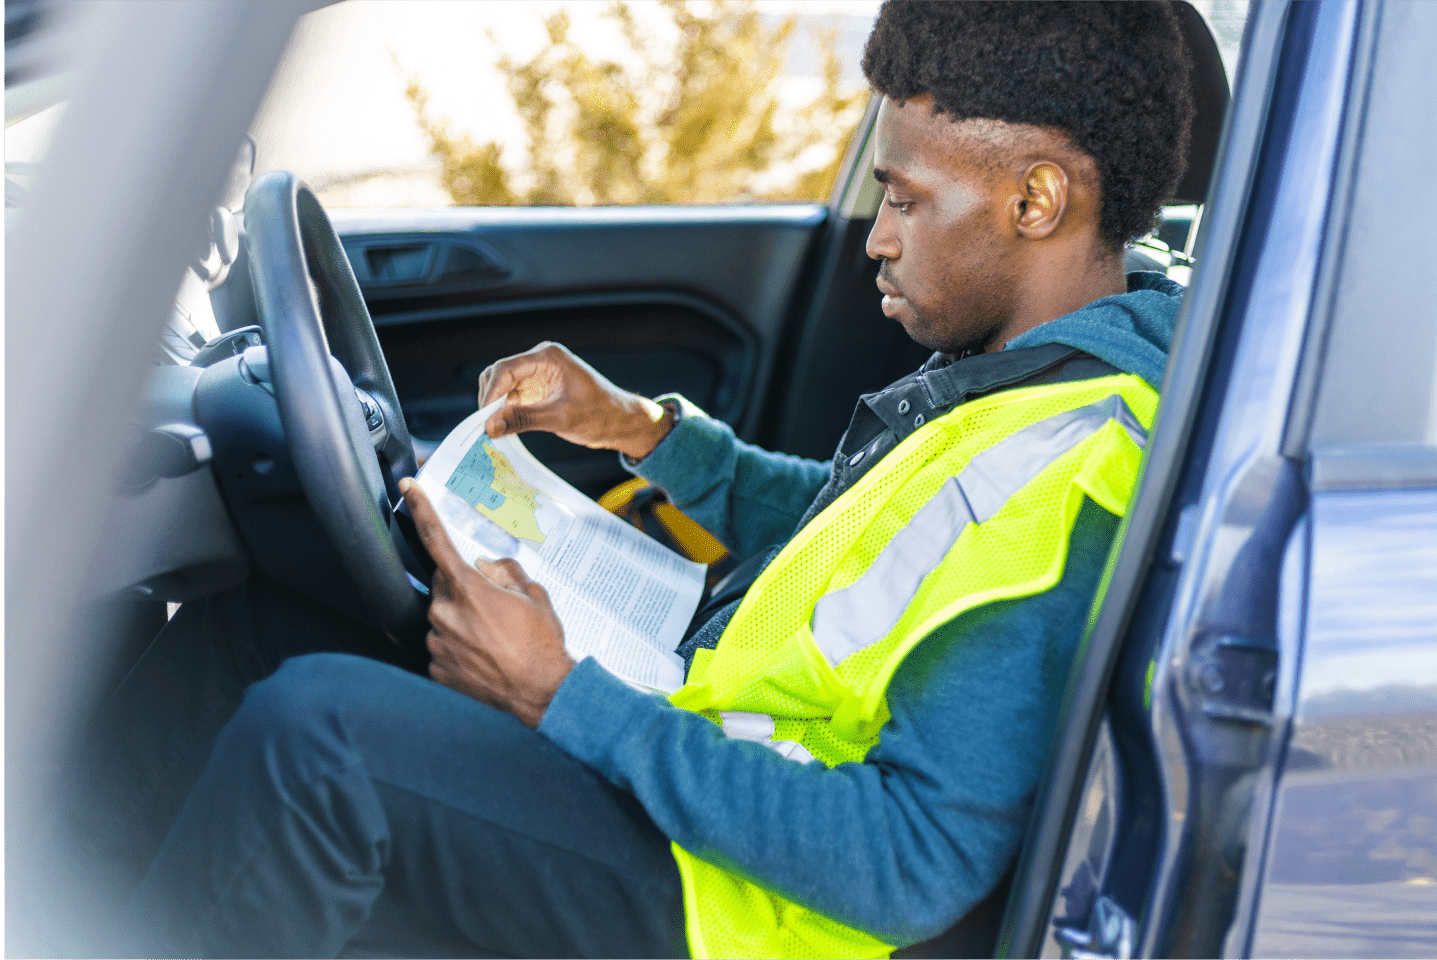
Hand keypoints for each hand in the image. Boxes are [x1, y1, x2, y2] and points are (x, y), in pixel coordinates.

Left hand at [401, 477, 573, 727]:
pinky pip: (442, 647)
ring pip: (442, 617)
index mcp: (469, 589)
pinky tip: (483, 658)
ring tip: (494, 640)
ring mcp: (437, 643)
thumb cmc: (541, 646)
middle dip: (464, 588)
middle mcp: (445, 613)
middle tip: (495, 608)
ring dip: (462, 621)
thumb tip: (487, 565)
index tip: (410, 489)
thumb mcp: (535, 597)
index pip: (437, 540)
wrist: (542, 695)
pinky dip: (459, 648)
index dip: (422, 509)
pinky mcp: (436, 669)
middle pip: (443, 585)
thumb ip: (506, 572)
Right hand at [477, 341, 672, 460]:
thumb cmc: (600, 414)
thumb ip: (523, 420)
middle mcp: (540, 361)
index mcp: (548, 356)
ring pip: (502, 388)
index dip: (491, 393)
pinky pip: (512, 398)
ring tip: (496, 431)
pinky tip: (506, 429)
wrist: (620, 422)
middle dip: (491, 400)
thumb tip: (490, 426)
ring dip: (497, 408)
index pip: (505, 368)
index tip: (484, 417)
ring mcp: (537, 375)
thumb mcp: (560, 418)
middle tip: (488, 427)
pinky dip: (506, 412)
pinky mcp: (537, 390)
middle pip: (499, 375)